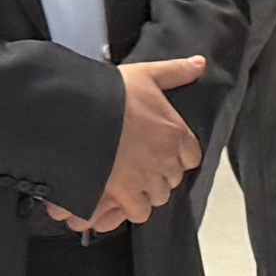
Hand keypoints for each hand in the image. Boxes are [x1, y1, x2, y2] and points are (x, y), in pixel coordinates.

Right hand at [88, 55, 211, 229]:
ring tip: (128, 180)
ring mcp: (146, 178)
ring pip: (157, 195)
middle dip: (159, 173)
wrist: (76, 113)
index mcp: (175, 132)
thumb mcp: (146, 75)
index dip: (176, 154)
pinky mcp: (125, 194)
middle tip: (139, 163)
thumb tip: (199, 63)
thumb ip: (176, 71)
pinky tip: (119, 195)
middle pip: (172, 178)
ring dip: (145, 190)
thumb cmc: (109, 94)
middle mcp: (165, 159)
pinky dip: (130, 207)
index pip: (191, 155)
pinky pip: (138, 211)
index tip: (162, 150)